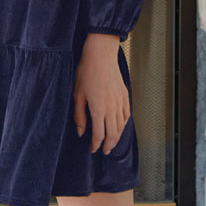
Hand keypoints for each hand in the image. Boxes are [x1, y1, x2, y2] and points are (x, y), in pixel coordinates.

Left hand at [74, 33, 129, 154]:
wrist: (101, 55)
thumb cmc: (87, 72)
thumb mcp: (78, 94)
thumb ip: (79, 116)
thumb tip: (81, 132)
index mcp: (98, 110)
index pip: (99, 135)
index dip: (96, 145)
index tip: (93, 149)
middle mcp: (111, 109)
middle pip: (113, 134)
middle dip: (108, 145)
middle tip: (104, 150)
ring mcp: (120, 102)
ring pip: (121, 127)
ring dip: (117, 137)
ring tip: (112, 142)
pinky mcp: (125, 96)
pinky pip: (127, 115)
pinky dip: (124, 124)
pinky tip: (120, 126)